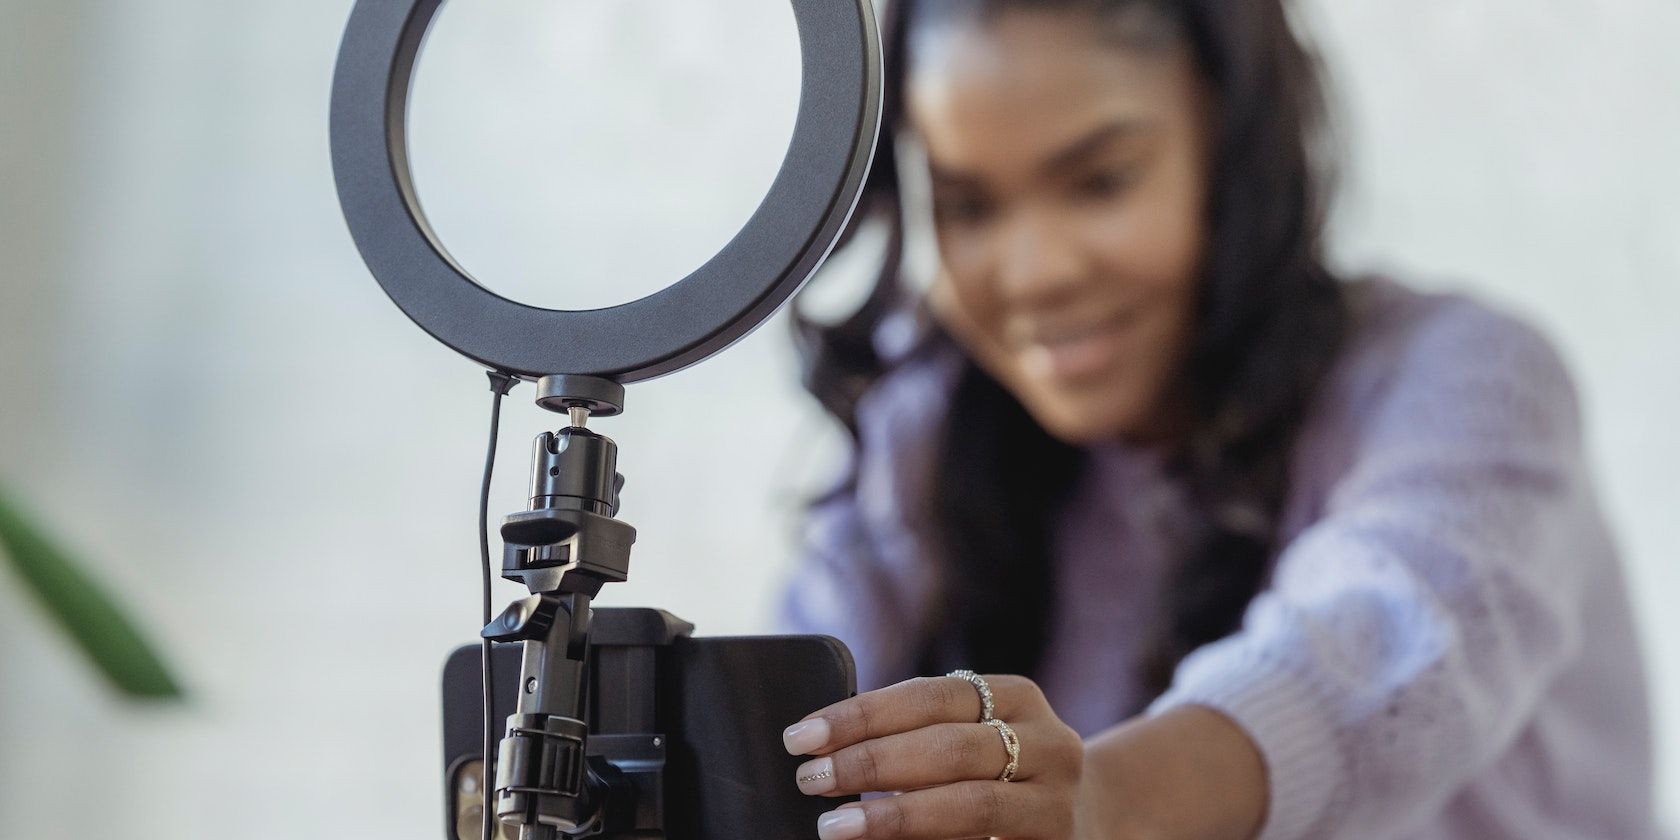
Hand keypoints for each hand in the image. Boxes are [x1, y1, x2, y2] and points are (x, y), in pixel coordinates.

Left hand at [781, 674, 1088, 839]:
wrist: (1083, 819)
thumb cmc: (994, 772)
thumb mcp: (969, 735)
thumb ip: (914, 736)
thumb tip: (824, 751)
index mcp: (1018, 697)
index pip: (931, 696)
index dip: (863, 714)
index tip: (803, 736)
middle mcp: (1049, 744)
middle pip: (949, 748)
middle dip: (871, 763)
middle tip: (811, 780)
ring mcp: (1056, 804)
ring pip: (970, 807)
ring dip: (895, 816)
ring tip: (835, 825)